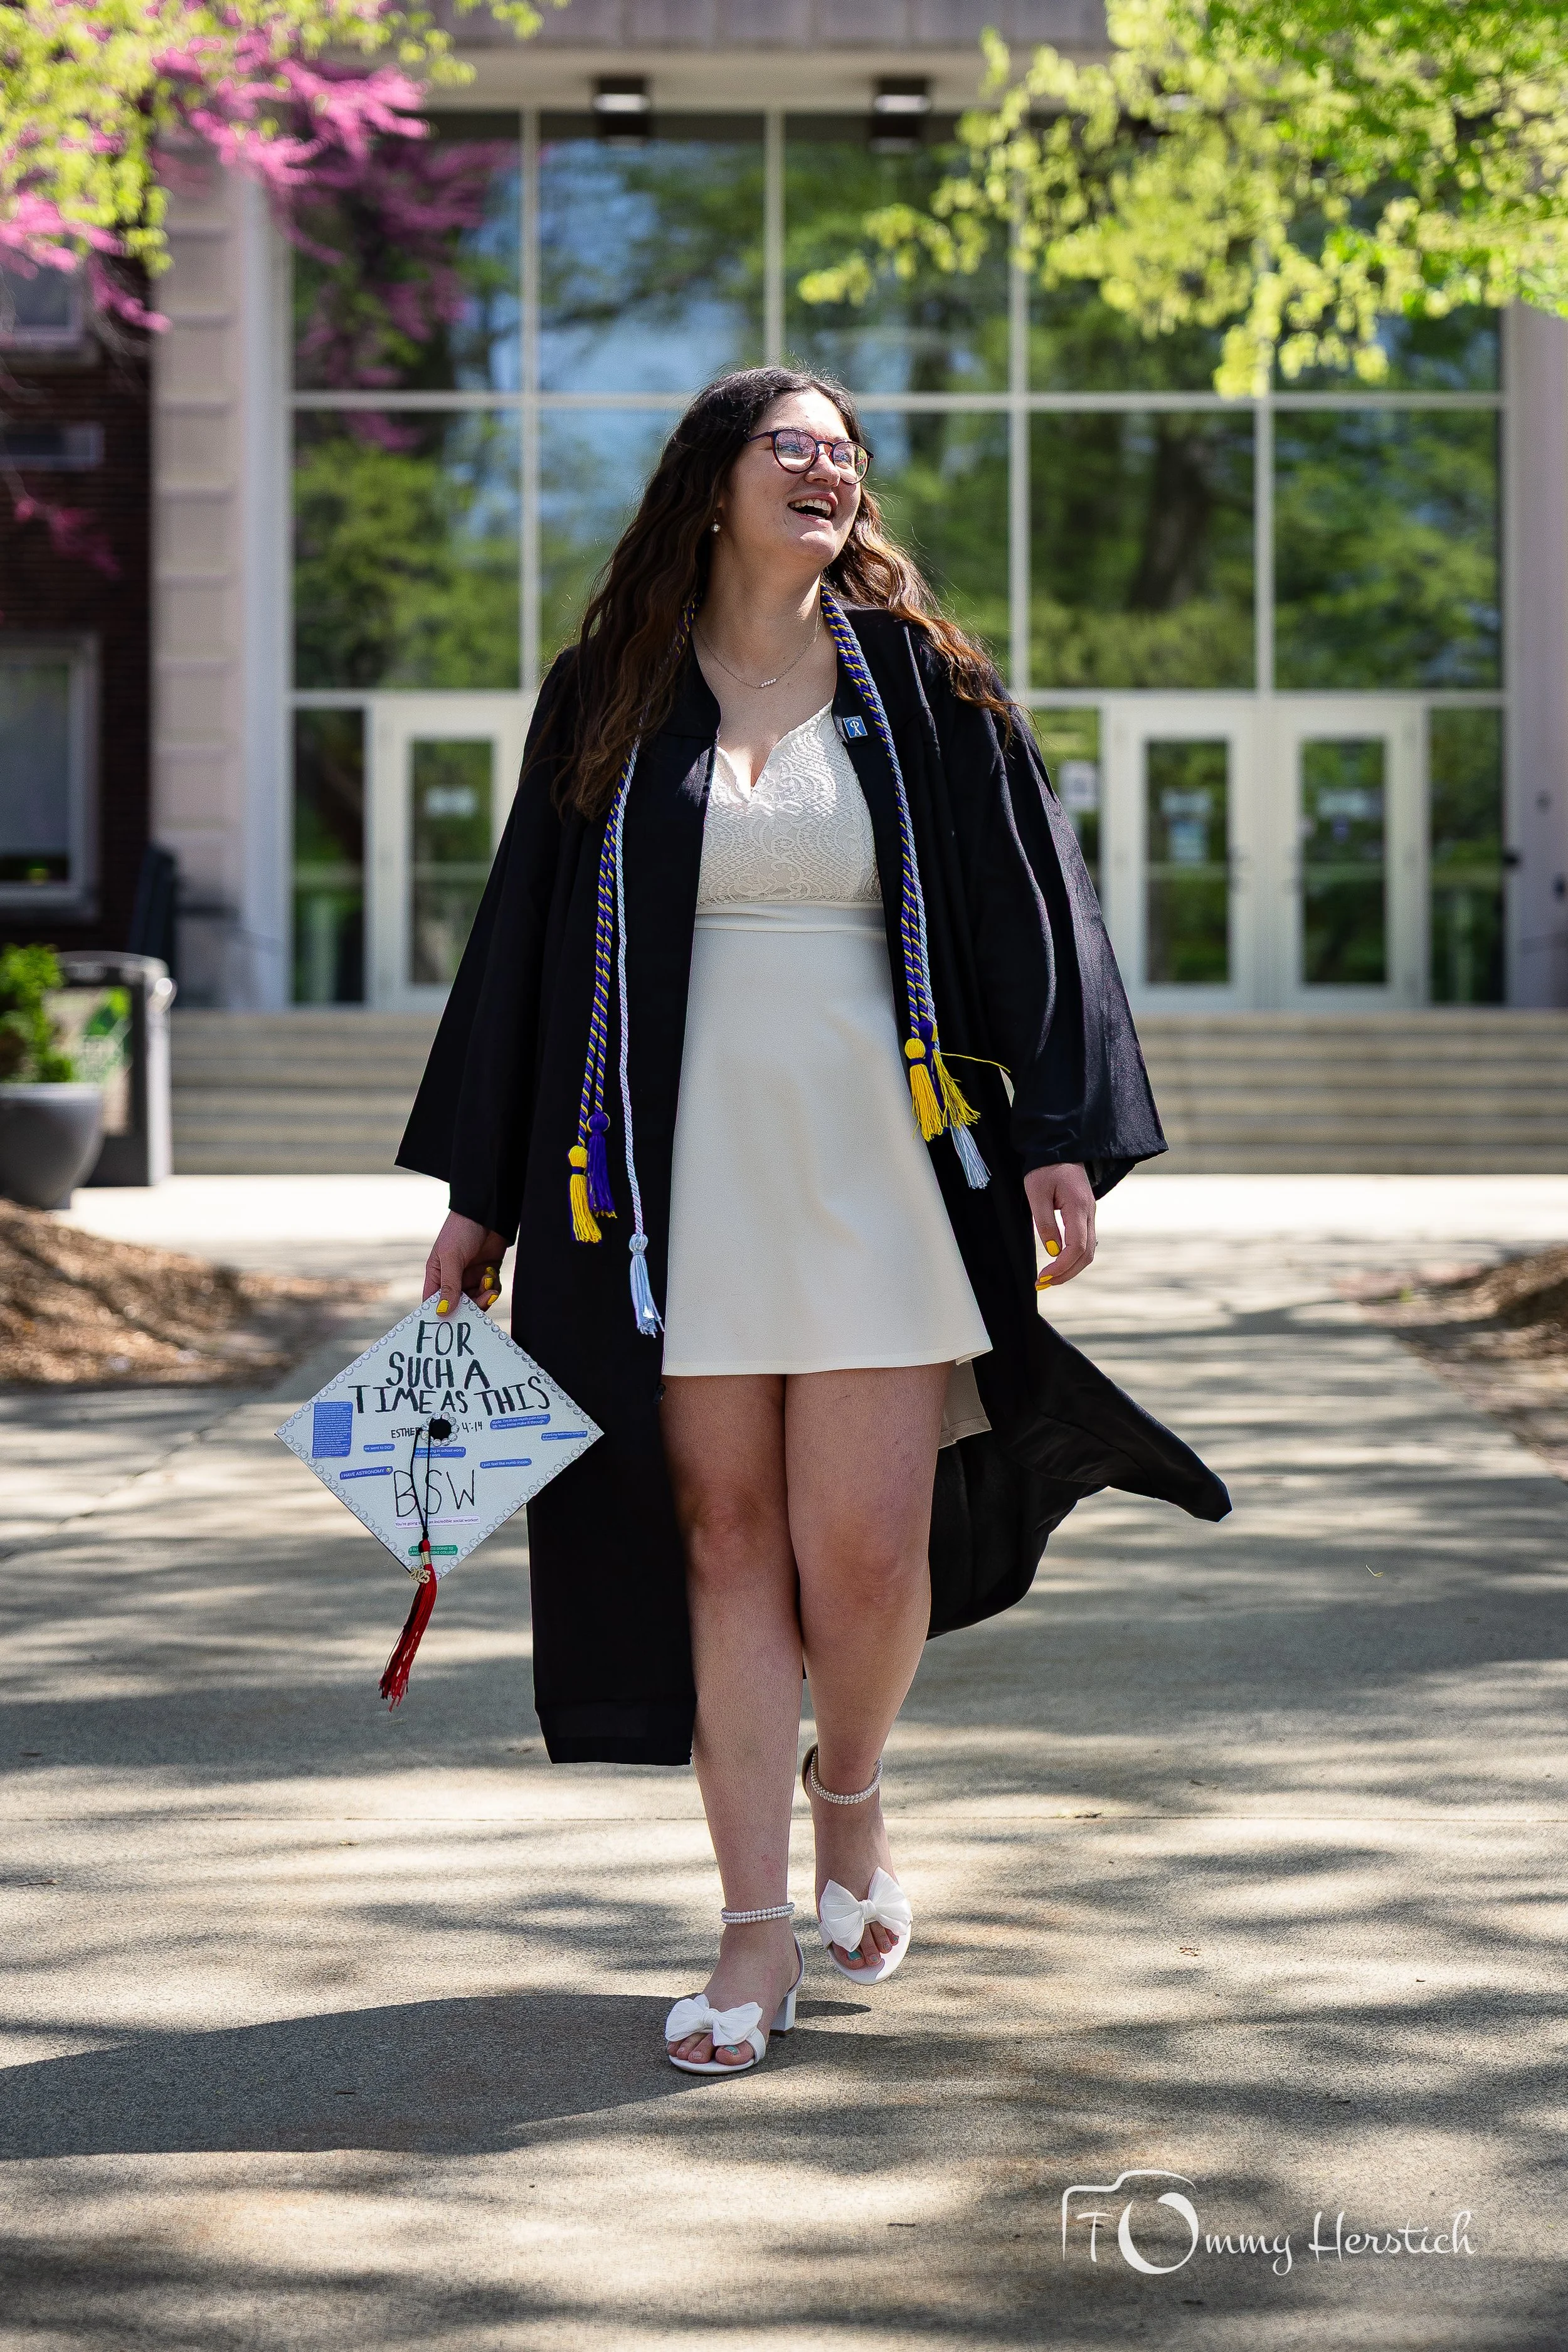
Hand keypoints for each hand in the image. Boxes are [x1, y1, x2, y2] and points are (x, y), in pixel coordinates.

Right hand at [423, 1212, 507, 1316]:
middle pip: (459, 1306)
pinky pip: (490, 1290)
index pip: (434, 1302)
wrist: (486, 1213)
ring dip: (484, 1295)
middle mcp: (453, 1278)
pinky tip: (491, 1274)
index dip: (440, 1315)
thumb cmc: (461, 1230)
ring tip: (487, 1280)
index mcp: (437, 1275)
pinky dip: (493, 1287)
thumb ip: (449, 1286)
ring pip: (477, 1300)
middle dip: (470, 1306)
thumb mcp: (451, 1257)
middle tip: (480, 1299)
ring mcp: (471, 1276)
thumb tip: (442, 1312)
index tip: (451, 1325)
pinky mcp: (487, 1273)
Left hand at [1023, 1162, 1095, 1288]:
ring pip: (1088, 1250)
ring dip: (1070, 1268)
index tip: (1043, 1277)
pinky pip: (1085, 1242)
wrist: (1058, 1148)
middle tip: (1043, 1283)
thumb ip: (1045, 1223)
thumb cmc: (1045, 1169)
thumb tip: (1053, 1251)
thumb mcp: (1037, 1194)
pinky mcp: (1085, 1215)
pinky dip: (1074, 1258)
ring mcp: (1090, 1214)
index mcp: (1079, 1207)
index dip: (1062, 1267)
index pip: (1077, 1247)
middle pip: (1086, 1254)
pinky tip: (1058, 1263)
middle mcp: (1090, 1213)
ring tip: (1049, 1278)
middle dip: (1066, 1273)